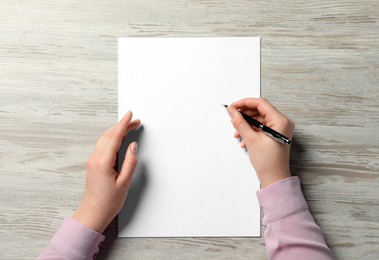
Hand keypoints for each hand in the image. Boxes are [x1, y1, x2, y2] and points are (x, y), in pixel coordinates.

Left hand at [72, 111, 140, 232]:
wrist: (92, 213)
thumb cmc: (108, 202)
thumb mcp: (125, 182)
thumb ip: (130, 162)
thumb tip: (133, 146)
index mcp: (103, 162)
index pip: (115, 137)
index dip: (124, 124)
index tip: (130, 115)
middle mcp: (95, 158)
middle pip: (109, 135)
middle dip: (122, 125)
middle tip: (134, 120)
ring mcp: (92, 161)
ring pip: (105, 139)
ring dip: (116, 130)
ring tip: (129, 126)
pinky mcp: (93, 164)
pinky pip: (102, 145)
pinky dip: (111, 138)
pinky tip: (118, 137)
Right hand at [227, 98, 294, 187]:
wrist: (274, 178)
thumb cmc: (268, 162)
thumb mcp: (251, 139)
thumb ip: (240, 122)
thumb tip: (231, 110)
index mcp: (280, 121)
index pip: (261, 103)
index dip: (244, 103)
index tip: (233, 107)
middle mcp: (282, 123)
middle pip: (259, 111)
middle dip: (245, 116)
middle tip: (233, 119)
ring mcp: (279, 129)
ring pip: (259, 119)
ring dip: (246, 125)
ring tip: (238, 133)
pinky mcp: (275, 134)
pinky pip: (261, 127)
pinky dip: (251, 130)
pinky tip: (244, 139)